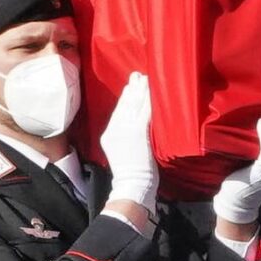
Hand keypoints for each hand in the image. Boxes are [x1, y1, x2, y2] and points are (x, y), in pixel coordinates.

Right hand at [98, 71, 158, 218]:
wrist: (132, 185)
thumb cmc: (132, 174)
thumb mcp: (122, 152)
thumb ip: (125, 137)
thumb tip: (136, 127)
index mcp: (108, 134)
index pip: (117, 111)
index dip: (125, 97)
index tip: (131, 86)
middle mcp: (114, 129)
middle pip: (124, 104)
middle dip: (132, 89)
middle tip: (138, 75)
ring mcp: (124, 130)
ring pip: (133, 105)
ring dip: (141, 90)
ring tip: (145, 78)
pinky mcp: (137, 132)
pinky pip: (144, 112)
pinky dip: (149, 100)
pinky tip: (152, 91)